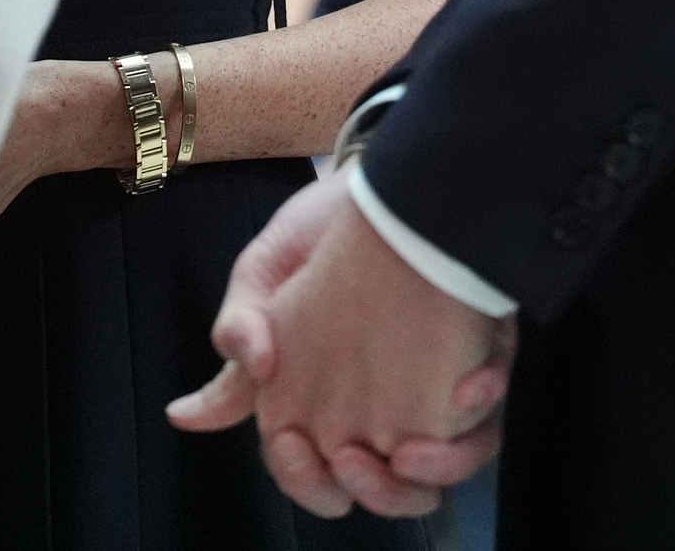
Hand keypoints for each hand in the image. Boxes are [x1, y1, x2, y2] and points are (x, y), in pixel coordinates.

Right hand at [167, 166, 513, 518]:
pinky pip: (491, 417)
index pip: (312, 470)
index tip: (293, 449)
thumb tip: (182, 416)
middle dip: (378, 494)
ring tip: (414, 450)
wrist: (385, 180)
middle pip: (388, 489)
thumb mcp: (263, 276)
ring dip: (437, 472)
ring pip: (447, 469)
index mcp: (322, 399)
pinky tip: (470, 381)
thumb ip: (239, 336)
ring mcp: (434, 393)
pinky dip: (481, 409)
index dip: (303, 479)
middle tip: (358, 461)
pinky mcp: (479, 366)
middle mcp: (384, 409)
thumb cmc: (316, 232)